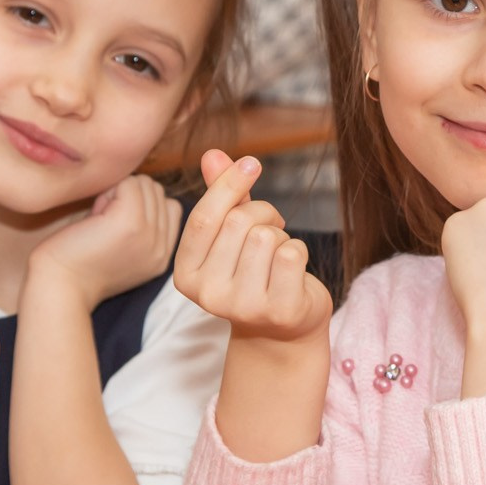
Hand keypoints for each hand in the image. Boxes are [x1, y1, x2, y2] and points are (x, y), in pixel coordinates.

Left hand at [27, 174, 183, 311]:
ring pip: (145, 184)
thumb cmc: (78, 263)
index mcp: (162, 256)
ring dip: (118, 193)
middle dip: (128, 197)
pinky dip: (108, 192)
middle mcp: (162, 248)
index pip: (170, 207)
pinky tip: (93, 217)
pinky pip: (129, 183)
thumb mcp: (123, 249)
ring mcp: (149, 235)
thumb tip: (140, 185)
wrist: (58, 286)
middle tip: (103, 224)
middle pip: (158, 191)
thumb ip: (142, 225)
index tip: (115, 225)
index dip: (142, 204)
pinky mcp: (130, 222)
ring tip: (99, 221)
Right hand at [173, 149, 330, 343]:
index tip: (251, 162)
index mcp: (186, 275)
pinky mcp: (279, 311)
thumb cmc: (255, 274)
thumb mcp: (231, 236)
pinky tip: (293, 271)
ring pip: (266, 236)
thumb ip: (221, 196)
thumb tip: (212, 153)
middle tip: (272, 226)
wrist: (283, 331)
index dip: (228, 184)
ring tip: (277, 254)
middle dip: (262, 213)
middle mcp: (209, 295)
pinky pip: (292, 253)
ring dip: (280, 235)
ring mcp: (244, 307)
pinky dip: (298, 250)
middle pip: (238, 222)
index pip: (204, 217)